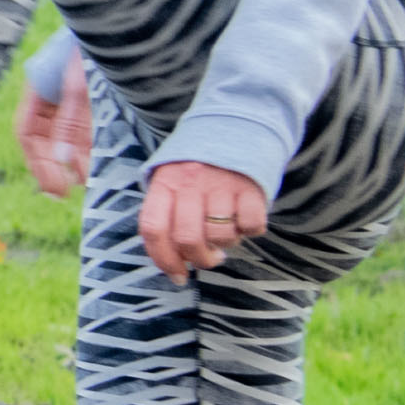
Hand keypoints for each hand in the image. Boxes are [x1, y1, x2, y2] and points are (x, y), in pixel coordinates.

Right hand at [16, 38, 93, 194]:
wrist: (131, 19)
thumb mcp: (83, 82)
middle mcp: (57, 94)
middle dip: (56, 165)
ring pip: (73, 136)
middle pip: (48, 138)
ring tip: (89, 178)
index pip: (28, 131)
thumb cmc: (101, 45)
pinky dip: (98, 146)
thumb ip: (73, 120)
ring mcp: (81, 96)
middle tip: (68, 191)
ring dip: (78, 158)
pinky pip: (96, 127)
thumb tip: (65, 160)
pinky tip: (106, 160)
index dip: (37, 161)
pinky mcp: (105, 97)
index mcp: (41, 86)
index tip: (53, 189)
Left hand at [136, 158, 268, 281]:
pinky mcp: (250, 186)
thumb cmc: (198, 168)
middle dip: (199, 259)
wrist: (236, 128)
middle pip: (187, 238)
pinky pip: (251, 224)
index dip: (163, 259)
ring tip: (227, 231)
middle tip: (209, 259)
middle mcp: (189, 182)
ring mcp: (221, 183)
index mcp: (164, 183)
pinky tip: (246, 219)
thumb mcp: (172, 180)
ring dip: (226, 243)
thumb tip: (171, 261)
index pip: (153, 229)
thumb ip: (167, 213)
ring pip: (220, 234)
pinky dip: (251, 230)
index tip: (178, 276)